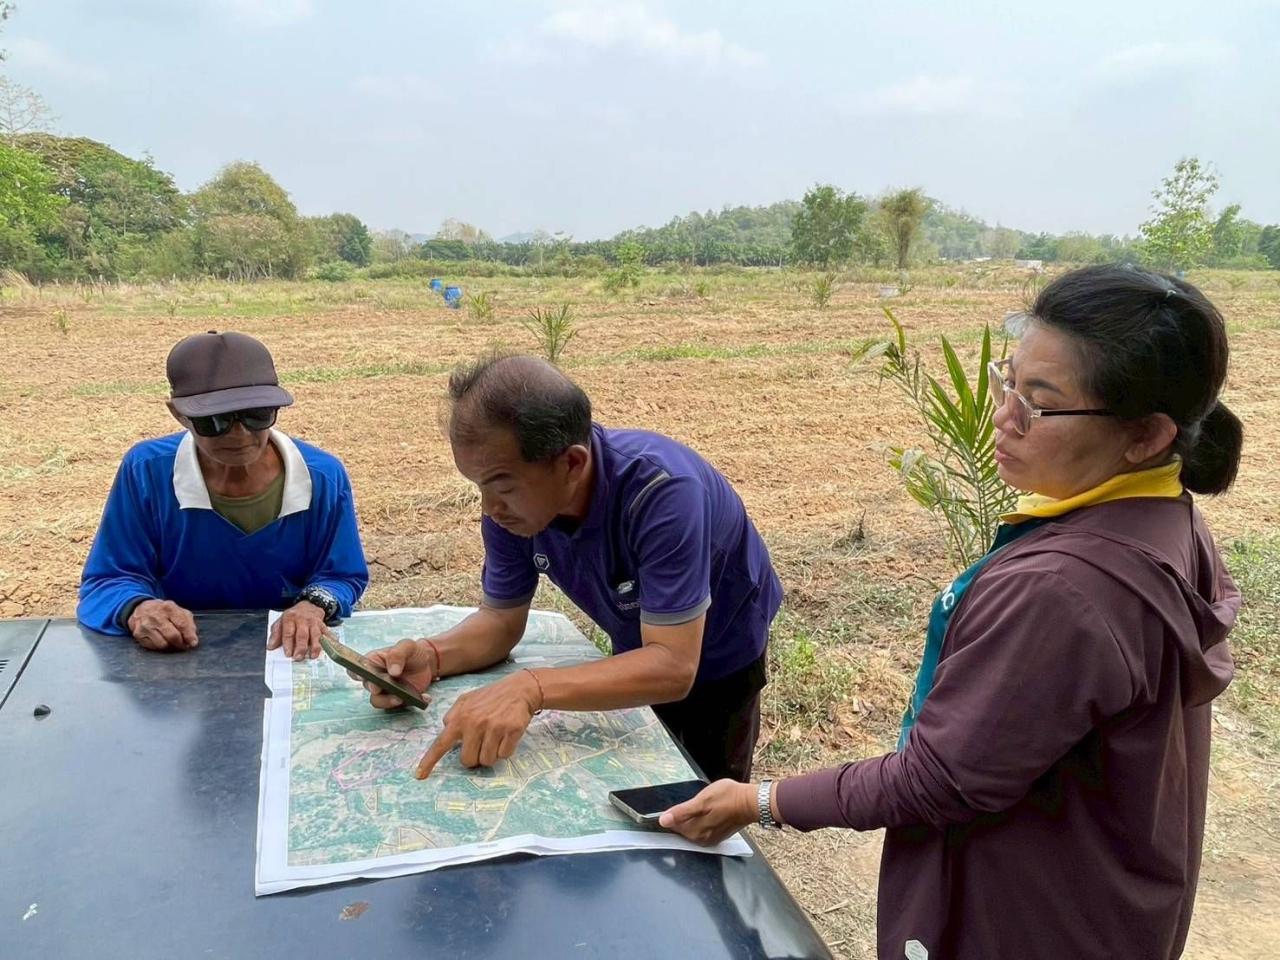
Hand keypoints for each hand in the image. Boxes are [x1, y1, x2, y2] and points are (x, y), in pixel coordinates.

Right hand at [127, 599, 198, 651]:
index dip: (189, 636)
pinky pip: (153, 647)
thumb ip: (188, 623)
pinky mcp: (138, 634)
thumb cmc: (163, 612)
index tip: (193, 643)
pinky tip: (160, 640)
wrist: (140, 609)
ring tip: (171, 642)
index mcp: (169, 607)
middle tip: (183, 645)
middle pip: (173, 636)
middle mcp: (156, 615)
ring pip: (163, 644)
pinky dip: (159, 647)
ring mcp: (145, 625)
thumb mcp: (178, 611)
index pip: (182, 624)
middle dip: (180, 643)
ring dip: (170, 646)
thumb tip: (192, 640)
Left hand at [267, 601, 326, 660]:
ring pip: (315, 635)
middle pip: (302, 635)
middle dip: (300, 647)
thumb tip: (270, 647)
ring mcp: (314, 622)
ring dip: (315, 646)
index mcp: (290, 618)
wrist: (309, 605)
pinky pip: (327, 633)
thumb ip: (275, 634)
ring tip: (313, 656)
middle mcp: (302, 620)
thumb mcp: (281, 621)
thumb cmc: (293, 617)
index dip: (288, 644)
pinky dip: (330, 639)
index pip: (288, 632)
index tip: (288, 654)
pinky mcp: (322, 625)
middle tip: (298, 658)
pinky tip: (333, 645)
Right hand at [356, 639, 437, 709]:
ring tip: (403, 697)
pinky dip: (414, 702)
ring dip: (389, 701)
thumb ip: (397, 654)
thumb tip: (392, 671)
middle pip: (368, 687)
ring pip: (379, 701)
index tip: (364, 676)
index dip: (356, 674)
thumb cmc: (411, 652)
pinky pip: (401, 705)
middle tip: (382, 686)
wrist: (426, 663)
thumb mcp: (407, 646)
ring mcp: (386, 691)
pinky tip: (425, 697)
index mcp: (373, 663)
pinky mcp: (398, 699)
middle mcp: (375, 679)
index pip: (356, 670)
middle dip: (375, 688)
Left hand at [414, 671, 540, 778]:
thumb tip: (445, 729)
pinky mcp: (511, 731)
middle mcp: (475, 724)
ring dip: (491, 754)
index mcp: (460, 718)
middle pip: (468, 761)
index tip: (420, 776)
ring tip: (495, 738)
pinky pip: (504, 755)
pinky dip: (505, 749)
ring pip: (487, 761)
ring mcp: (494, 728)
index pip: (441, 744)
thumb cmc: (491, 697)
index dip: (429, 761)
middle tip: (482, 743)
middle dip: (475, 756)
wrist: (519, 689)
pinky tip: (506, 736)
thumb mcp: (466, 700)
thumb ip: (453, 715)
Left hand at [658, 779, 757, 844]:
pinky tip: (705, 811)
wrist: (750, 803)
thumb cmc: (727, 797)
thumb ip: (682, 812)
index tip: (674, 805)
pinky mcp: (718, 836)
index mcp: (694, 832)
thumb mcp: (702, 800)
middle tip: (687, 803)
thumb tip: (663, 821)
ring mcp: (710, 839)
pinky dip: (699, 821)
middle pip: (681, 828)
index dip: (670, 815)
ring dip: (690, 819)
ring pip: (691, 829)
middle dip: (680, 817)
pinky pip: (702, 830)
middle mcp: (700, 840)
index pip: (673, 825)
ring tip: (698, 806)